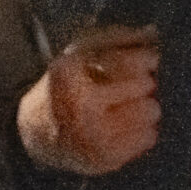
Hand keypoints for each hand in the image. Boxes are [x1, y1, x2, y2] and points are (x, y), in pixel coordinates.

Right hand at [19, 24, 159, 174]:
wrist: (37, 133)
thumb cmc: (65, 87)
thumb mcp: (76, 56)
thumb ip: (112, 39)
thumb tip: (153, 31)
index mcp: (68, 73)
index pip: (126, 60)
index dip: (145, 58)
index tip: (151, 60)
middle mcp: (79, 104)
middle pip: (144, 85)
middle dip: (143, 83)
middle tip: (136, 86)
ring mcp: (93, 134)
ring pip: (150, 110)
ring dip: (146, 107)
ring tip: (131, 107)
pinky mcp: (106, 158)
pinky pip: (149, 136)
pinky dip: (143, 130)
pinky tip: (126, 127)